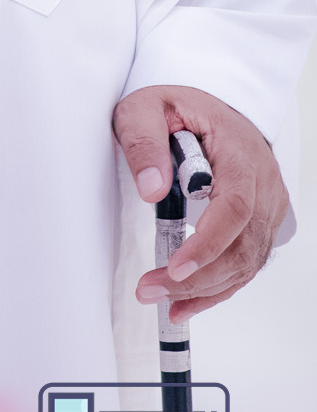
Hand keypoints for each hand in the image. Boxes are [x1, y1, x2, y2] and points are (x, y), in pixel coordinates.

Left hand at [114, 83, 288, 324]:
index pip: (235, 205)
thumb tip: (151, 188)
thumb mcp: (146, 108)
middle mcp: (262, 182)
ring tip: (163, 300)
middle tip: (153, 289)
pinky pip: (246, 263)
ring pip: (248, 260)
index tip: (176, 267)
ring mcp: (267, 204)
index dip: (209, 242)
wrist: (211, 110)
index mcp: (238, 152)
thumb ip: (144, 141)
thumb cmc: (180, 109)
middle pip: (244, 243)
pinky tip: (187, 304)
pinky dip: (218, 288)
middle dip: (201, 276)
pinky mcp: (261, 222)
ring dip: (207, 288)